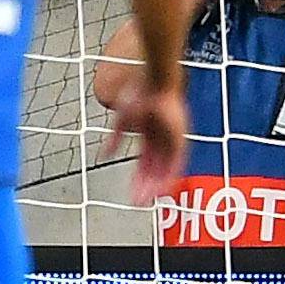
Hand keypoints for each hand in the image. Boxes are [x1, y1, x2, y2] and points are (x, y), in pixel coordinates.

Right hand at [102, 80, 186, 203]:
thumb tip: (104, 155)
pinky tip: (162, 189)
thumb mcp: (121, 120)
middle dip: (145, 186)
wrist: (155, 81)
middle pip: (154, 169)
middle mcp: (162, 140)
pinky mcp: (181, 138)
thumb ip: (114, 140)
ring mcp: (173, 139)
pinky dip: (169, 177)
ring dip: (156, 186)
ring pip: (165, 169)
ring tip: (146, 200)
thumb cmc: (139, 93)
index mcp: (149, 135)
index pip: (145, 163)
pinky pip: (177, 163)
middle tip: (137, 202)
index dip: (138, 178)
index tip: (131, 192)